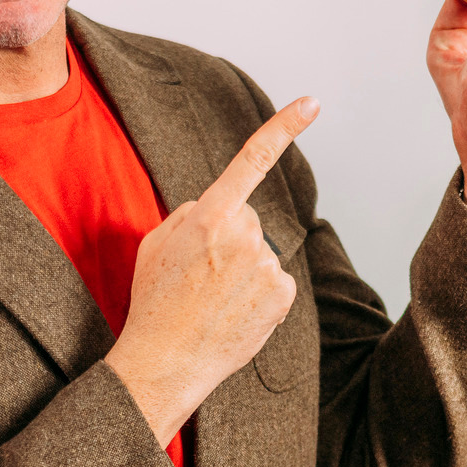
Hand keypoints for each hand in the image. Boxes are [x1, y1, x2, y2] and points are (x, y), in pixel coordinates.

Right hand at [104, 97, 320, 445]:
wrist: (164, 363)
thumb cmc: (154, 303)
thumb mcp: (155, 243)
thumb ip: (190, 213)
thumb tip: (216, 205)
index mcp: (208, 216)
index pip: (251, 160)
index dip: (283, 128)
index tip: (311, 103)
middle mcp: (242, 235)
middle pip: (247, 221)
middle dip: (229, 241)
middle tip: (200, 277)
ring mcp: (266, 265)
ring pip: (260, 255)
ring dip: (243, 272)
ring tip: (213, 301)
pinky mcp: (282, 294)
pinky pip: (275, 282)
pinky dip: (259, 296)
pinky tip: (233, 314)